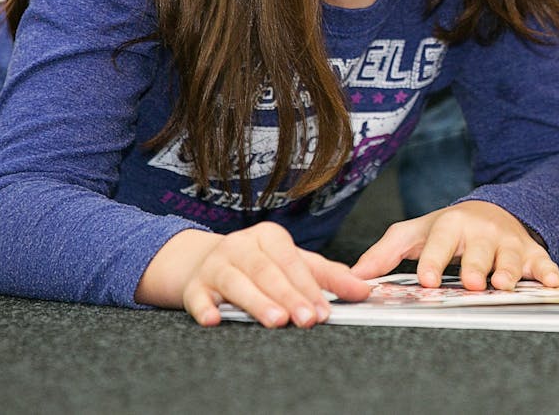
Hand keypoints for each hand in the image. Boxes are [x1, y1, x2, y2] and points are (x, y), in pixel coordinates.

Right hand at [138, 223, 372, 327]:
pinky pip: (198, 297)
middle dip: (289, 297)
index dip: (309, 287)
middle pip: (267, 272)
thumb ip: (328, 276)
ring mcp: (215, 265)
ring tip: (276, 321)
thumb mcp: (294, 264)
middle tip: (306, 320)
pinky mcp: (194, 286)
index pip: (292, 262)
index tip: (323, 311)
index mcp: (269, 237)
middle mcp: (241, 246)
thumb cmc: (260, 266)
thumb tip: (365, 289)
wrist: (205, 264)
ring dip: (256, 302)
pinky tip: (214, 319)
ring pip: (237, 283)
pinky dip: (204, 308)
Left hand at [349, 200, 558, 290]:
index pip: (440, 241)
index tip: (426, 280)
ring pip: (511, 258)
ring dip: (510, 271)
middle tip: (472, 283)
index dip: (433, 260)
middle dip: (476, 266)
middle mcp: (482, 231)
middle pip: (479, 250)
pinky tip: (552, 283)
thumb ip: (386, 253)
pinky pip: (543, 262)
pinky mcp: (532, 252)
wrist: (493, 211)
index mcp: (450, 225)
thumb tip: (354, 274)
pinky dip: (549, 272)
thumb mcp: (416, 233)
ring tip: (504, 285)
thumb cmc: (449, 229)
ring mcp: (509, 242)